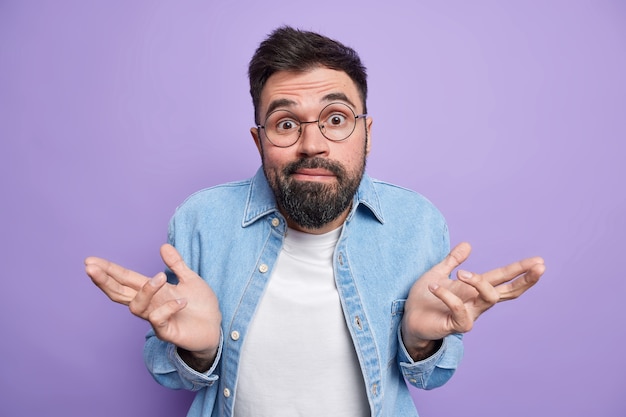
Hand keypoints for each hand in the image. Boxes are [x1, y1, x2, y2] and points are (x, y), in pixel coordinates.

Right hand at [85, 244, 221, 360]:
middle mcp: (149, 305)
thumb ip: (176, 264)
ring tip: (161, 278)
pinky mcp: (166, 332)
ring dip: (146, 290)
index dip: (108, 270)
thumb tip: (163, 246)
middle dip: (104, 281)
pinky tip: (182, 301)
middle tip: (91, 268)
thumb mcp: (190, 279)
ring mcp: (156, 319)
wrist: (214, 327)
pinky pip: (158, 320)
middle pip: (119, 293)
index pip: (125, 279)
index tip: (90, 260)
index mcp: (152, 290)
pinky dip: (168, 308)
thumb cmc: (200, 305)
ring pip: (136, 307)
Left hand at [401, 242, 544, 358]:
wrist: (409, 319)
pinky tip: (434, 287)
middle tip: (538, 266)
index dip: (520, 270)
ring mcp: (469, 315)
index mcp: (475, 290)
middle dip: (524, 279)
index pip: (503, 279)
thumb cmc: (425, 299)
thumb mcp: (438, 274)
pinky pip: (460, 310)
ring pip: (489, 299)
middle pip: (508, 292)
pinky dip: (448, 297)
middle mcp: (477, 302)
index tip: (539, 261)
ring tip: (461, 273)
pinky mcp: (456, 326)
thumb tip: (468, 244)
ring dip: (478, 282)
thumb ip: (452, 261)